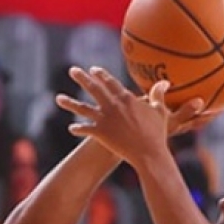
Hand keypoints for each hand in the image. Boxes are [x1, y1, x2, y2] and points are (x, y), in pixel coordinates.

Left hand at [56, 67, 203, 164]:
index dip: (101, 75)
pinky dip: (78, 129)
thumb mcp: (159, 111)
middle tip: (73, 71)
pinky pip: (85, 129)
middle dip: (82, 78)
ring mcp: (105, 119)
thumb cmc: (157, 133)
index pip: (110, 82)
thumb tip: (165, 82)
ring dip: (70, 103)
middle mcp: (112, 105)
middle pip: (94, 88)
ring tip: (58, 98)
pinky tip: (71, 128)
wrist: (148, 153)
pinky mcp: (100, 133)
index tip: (94, 69)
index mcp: (126, 98)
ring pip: (83, 108)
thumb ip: (158, 95)